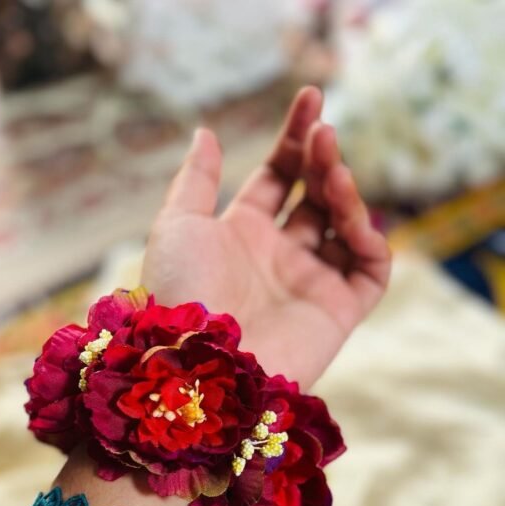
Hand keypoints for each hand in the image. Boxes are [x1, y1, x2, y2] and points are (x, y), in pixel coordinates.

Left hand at [141, 87, 390, 389]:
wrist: (197, 363)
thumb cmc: (178, 292)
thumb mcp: (178, 224)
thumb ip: (196, 178)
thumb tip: (205, 131)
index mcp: (240, 234)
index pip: (278, 178)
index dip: (294, 140)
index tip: (310, 100)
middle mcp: (277, 257)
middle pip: (314, 196)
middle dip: (321, 159)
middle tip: (323, 130)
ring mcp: (309, 284)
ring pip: (346, 226)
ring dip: (344, 191)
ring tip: (331, 168)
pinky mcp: (337, 313)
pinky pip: (370, 269)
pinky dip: (369, 237)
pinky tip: (351, 216)